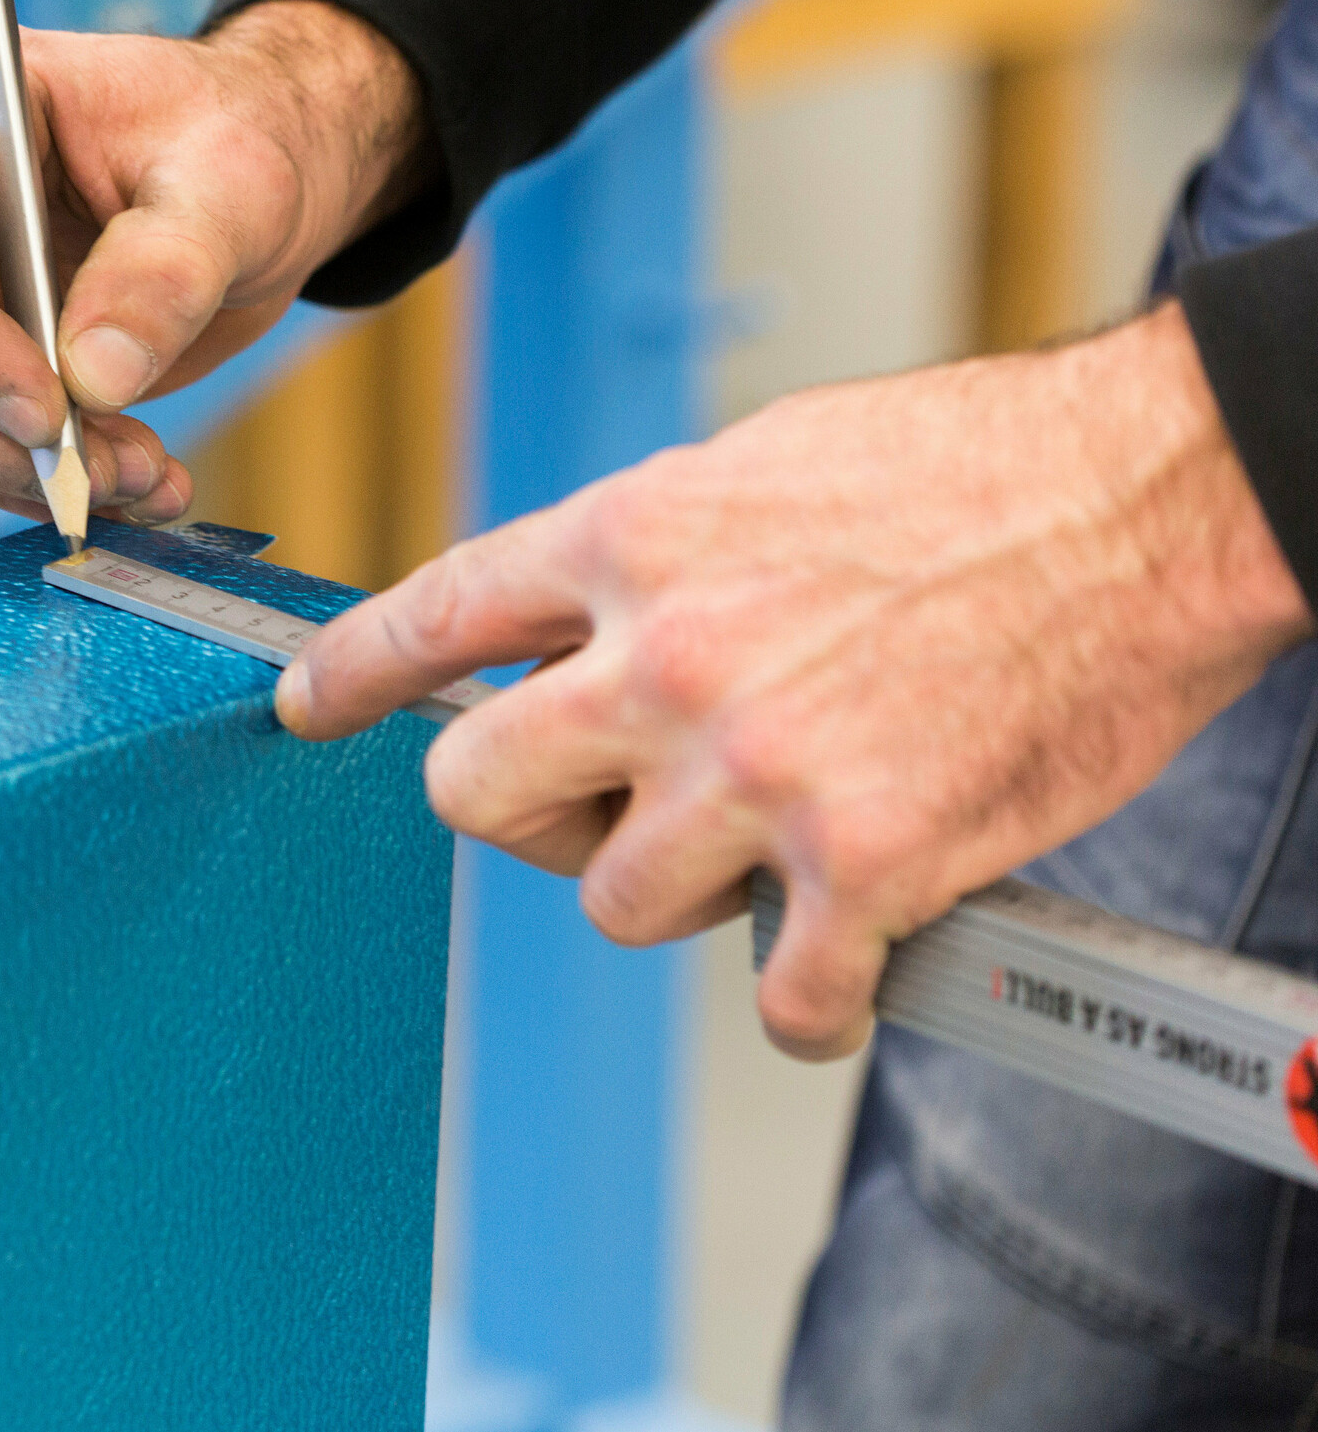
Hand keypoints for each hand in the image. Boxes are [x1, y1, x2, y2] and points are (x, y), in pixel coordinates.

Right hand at [0, 0, 427, 523]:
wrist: (253, 184)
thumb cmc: (239, 143)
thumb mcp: (237, 188)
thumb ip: (169, 269)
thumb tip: (93, 376)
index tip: (48, 411)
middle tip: (98, 473)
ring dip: (3, 468)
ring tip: (135, 477)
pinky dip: (23, 480)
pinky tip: (125, 479)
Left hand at [277, 302, 1313, 1058]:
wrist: (1149, 497)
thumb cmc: (971, 468)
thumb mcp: (761, 462)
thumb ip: (651, 553)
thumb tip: (584, 619)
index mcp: (631, 541)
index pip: (437, 615)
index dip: (355, 671)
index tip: (308, 705)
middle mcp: (665, 658)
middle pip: (477, 789)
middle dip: (518, 812)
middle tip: (587, 809)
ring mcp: (757, 768)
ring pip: (619, 902)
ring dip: (682, 892)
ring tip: (769, 843)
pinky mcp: (867, 863)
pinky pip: (781, 995)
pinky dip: (811, 994)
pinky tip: (846, 956)